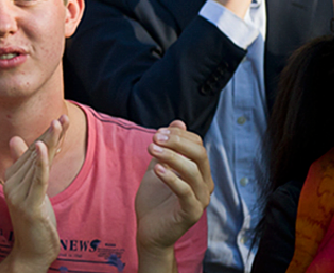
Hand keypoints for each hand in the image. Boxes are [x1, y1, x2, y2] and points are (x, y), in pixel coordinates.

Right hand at [2, 115, 68, 270]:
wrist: (33, 250)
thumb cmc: (35, 219)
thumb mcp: (32, 189)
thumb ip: (26, 164)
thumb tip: (15, 139)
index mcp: (11, 178)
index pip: (31, 152)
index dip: (47, 136)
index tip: (60, 120)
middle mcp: (11, 183)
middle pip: (35, 155)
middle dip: (51, 135)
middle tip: (62, 117)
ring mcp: (18, 195)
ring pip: (38, 163)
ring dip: (50, 142)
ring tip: (58, 123)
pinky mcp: (29, 205)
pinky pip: (37, 180)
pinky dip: (41, 162)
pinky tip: (44, 147)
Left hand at [135, 120, 211, 251]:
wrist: (149, 231)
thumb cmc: (154, 201)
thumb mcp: (158, 168)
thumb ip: (167, 148)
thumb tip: (178, 122)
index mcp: (199, 172)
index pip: (198, 145)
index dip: (179, 135)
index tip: (157, 132)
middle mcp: (204, 184)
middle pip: (200, 154)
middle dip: (177, 142)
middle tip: (154, 138)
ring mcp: (200, 199)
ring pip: (193, 171)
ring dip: (172, 157)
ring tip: (152, 150)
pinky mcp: (192, 212)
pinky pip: (186, 192)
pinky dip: (172, 178)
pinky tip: (158, 170)